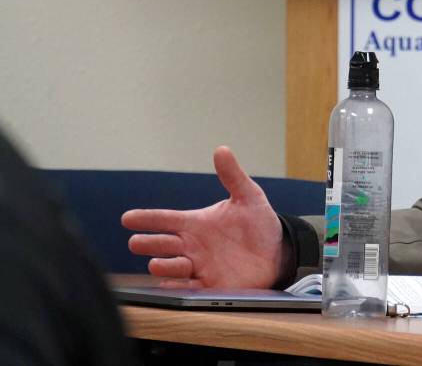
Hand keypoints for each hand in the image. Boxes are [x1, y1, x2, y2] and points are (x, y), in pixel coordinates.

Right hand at [121, 146, 287, 288]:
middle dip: (148, 243)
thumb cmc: (258, 223)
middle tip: (136, 242)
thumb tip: (222, 149)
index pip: (165, 220)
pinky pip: (189, 287)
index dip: (146, 219)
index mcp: (195, 223)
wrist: (277, 250)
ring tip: (155, 263)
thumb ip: (232, 175)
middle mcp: (192, 245)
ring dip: (163, 265)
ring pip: (172, 266)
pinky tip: (170, 284)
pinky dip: (178, 287)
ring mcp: (198, 266)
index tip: (127, 218)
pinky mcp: (209, 285)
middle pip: (162, 244)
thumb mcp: (248, 196)